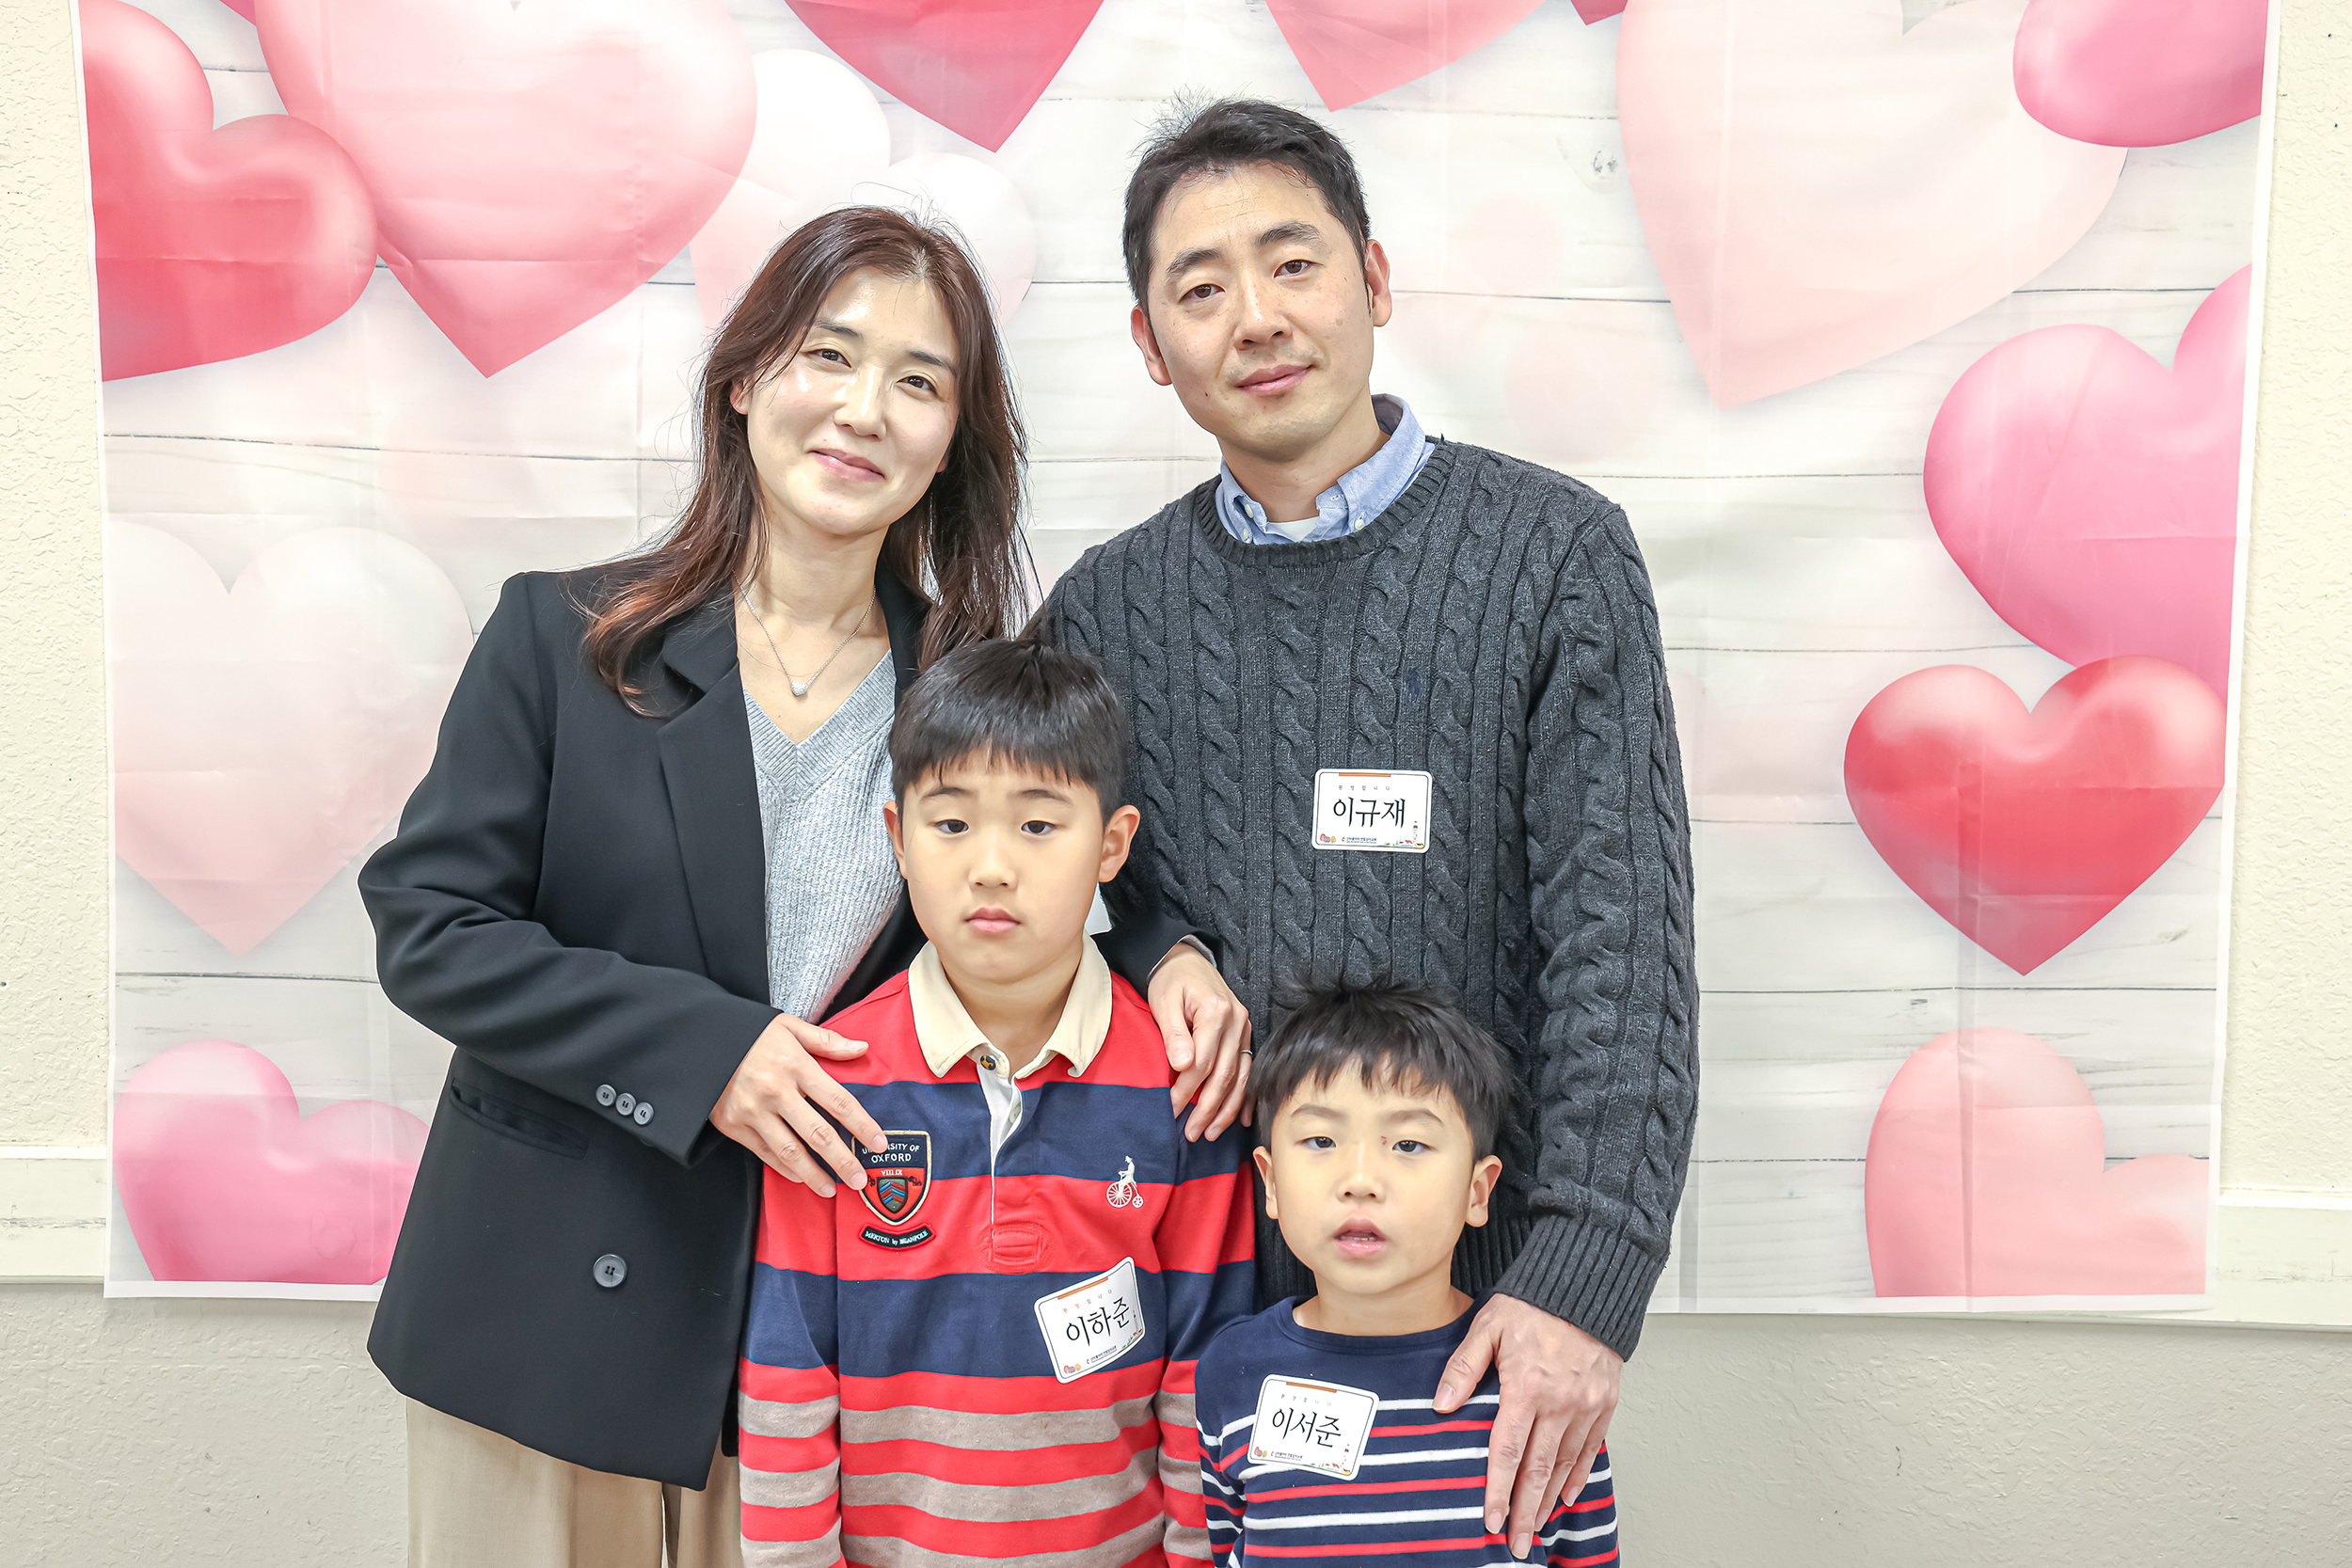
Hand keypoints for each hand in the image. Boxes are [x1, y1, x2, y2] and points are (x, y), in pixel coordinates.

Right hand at [710, 1013, 886, 1196]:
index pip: (838, 1101)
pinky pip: (764, 1153)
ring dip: (814, 1174)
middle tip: (860, 1180)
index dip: (861, 1125)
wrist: (698, 1041)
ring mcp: (752, 1111)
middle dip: (843, 1160)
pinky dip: (784, 1168)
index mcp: (795, 1065)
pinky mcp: (733, 1125)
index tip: (879, 1144)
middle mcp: (775, 1091)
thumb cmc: (749, 1033)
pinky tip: (801, 1178)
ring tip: (831, 1190)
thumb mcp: (788, 1027)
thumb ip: (826, 1042)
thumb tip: (862, 1049)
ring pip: (790, 1151)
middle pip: (818, 1133)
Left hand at [1147, 943, 1250, 1140]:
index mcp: (1217, 1012)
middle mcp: (1237, 1021)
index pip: (1203, 1062)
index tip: (1171, 1109)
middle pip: (1225, 1074)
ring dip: (1227, 1108)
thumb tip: (1182, 1066)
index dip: (1187, 1090)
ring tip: (1211, 1132)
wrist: (1186, 961)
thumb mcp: (1164, 1002)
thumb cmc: (1171, 982)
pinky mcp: (1245, 1034)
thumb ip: (1174, 1034)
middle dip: (1209, 1108)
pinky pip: (1248, 1070)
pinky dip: (1244, 1096)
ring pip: (1241, 1077)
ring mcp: (1244, 1029)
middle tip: (1193, 1133)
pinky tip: (1241, 1118)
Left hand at [1434, 1293, 1621, 1557]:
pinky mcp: (1605, 1402)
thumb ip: (1463, 1367)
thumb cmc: (1534, 1301)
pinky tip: (1566, 1496)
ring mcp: (1586, 1405)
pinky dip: (1578, 1475)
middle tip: (1518, 1544)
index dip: (1499, 1489)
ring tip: (1538, 1526)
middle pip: (1539, 1469)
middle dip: (1526, 1511)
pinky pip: (1591, 1448)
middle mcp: (1560, 1403)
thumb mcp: (1488, 1325)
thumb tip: (1440, 1405)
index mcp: (1527, 1386)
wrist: (1588, 1283)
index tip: (1492, 1519)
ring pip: (1565, 1464)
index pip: (1508, 1451)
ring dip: (1549, 1500)